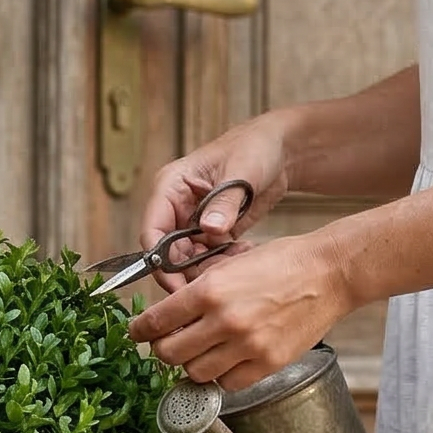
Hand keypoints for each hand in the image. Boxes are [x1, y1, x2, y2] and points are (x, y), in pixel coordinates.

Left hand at [126, 231, 352, 390]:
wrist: (329, 273)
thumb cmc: (283, 262)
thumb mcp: (231, 263)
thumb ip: (200, 289)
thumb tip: (171, 314)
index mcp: (210, 289)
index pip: (156, 322)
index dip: (140, 331)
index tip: (137, 333)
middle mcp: (224, 320)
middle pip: (169, 354)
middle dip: (162, 350)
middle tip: (168, 345)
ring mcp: (246, 346)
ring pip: (195, 374)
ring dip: (192, 365)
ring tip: (201, 352)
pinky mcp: (267, 364)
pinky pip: (228, 384)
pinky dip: (222, 376)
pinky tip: (227, 361)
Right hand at [139, 114, 292, 291]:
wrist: (280, 151)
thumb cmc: (254, 147)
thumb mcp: (241, 170)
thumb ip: (224, 201)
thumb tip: (208, 229)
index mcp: (171, 187)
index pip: (152, 231)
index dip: (159, 262)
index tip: (177, 285)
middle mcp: (177, 208)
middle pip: (168, 254)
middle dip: (189, 270)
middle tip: (217, 277)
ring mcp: (193, 223)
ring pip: (189, 261)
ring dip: (211, 267)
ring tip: (238, 255)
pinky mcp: (212, 234)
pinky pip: (209, 259)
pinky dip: (224, 262)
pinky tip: (244, 250)